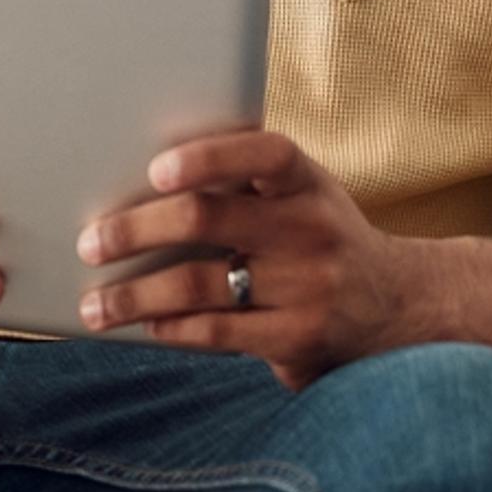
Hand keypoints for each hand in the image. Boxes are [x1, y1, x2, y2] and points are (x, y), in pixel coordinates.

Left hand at [72, 129, 430, 393]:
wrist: (402, 306)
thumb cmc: (320, 236)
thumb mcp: (303, 194)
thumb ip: (243, 182)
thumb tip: (133, 176)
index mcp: (306, 180)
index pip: (264, 153)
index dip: (208, 158)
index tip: (155, 170)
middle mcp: (311, 227)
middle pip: (208, 220)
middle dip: (136, 230)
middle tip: (89, 242)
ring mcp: (308, 286)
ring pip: (199, 285)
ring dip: (134, 295)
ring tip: (94, 304)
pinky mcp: (301, 338)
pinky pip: (217, 332)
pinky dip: (172, 328)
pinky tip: (146, 326)